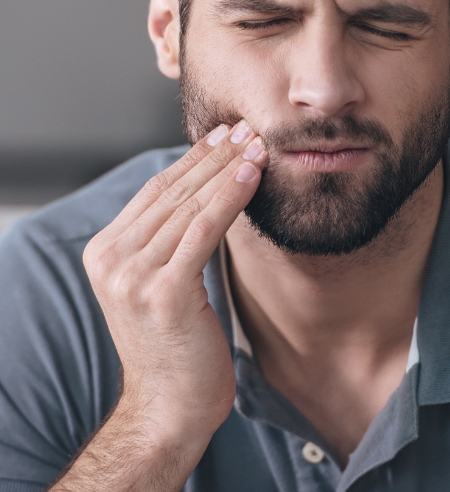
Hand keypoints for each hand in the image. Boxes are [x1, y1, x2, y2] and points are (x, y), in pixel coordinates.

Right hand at [82, 121, 266, 474]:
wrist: (169, 407)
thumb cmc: (175, 343)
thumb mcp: (159, 282)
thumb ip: (166, 239)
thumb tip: (203, 188)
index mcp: (104, 251)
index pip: (155, 191)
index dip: (192, 159)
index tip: (223, 135)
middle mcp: (111, 259)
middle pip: (172, 192)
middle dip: (214, 156)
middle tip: (247, 129)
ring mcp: (133, 276)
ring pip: (189, 205)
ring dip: (228, 170)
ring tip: (257, 146)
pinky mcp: (164, 291)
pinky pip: (204, 229)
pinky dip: (230, 198)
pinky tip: (252, 175)